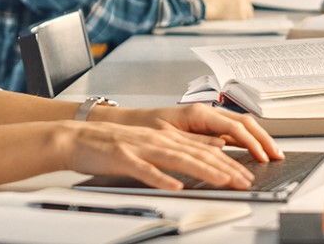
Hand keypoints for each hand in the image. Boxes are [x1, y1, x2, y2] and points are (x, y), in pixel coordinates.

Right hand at [59, 120, 255, 190]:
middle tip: (245, 181)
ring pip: (177, 158)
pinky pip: (145, 169)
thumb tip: (210, 148)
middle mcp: (157, 139)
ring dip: (203, 170)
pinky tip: (176, 186)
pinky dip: (162, 178)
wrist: (76, 137)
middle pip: (197, 153)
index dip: (228, 162)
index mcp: (165, 137)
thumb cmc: (112, 144)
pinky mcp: (122, 157)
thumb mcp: (151, 142)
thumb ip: (180, 146)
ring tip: (223, 181)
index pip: (203, 149)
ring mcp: (140, 147)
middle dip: (225, 168)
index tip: (246, 174)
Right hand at [199, 0, 252, 20]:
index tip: (242, 8)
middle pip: (250, 7)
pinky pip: (244, 21)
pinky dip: (240, 22)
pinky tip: (234, 22)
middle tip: (239, 16)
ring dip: (243, 17)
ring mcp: (242, 7)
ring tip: (235, 20)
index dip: (245, 4)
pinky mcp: (241, 16)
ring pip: (249, 15)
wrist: (206, 6)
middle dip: (245, 11)